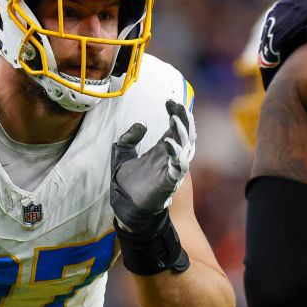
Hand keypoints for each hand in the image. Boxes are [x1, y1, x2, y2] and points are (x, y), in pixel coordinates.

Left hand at [110, 99, 195, 231]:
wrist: (124, 206)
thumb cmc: (127, 182)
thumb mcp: (122, 153)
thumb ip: (129, 138)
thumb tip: (142, 124)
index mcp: (162, 149)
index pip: (176, 127)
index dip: (176, 113)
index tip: (169, 101)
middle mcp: (170, 157)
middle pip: (185, 134)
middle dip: (183, 118)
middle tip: (177, 104)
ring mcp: (171, 169)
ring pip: (185, 148)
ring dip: (181, 133)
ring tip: (173, 119)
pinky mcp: (168, 183)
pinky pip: (177, 167)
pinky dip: (175, 154)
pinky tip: (168, 142)